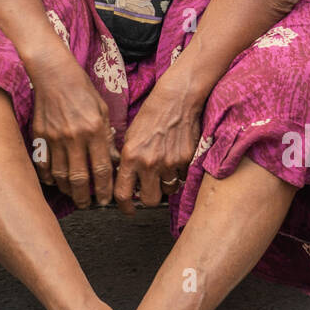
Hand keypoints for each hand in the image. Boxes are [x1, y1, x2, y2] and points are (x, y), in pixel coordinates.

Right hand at [29, 48, 116, 209]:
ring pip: (60, 176)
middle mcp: (75, 136)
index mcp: (94, 130)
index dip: (105, 189)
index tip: (107, 199)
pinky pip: (43, 165)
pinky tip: (55, 181)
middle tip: (88, 204)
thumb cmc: (82, 89)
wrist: (54, 74)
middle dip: (85, 198)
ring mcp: (55, 137)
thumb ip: (107, 137)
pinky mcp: (39, 136)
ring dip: (68, 190)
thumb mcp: (103, 110)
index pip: (102, 169)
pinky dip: (48, 178)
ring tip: (74, 195)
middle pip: (80, 178)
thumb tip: (114, 161)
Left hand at [113, 67, 207, 216]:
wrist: (177, 99)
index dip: (124, 207)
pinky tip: (176, 158)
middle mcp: (149, 163)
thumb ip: (128, 160)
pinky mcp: (187, 160)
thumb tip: (126, 181)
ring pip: (168, 191)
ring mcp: (170, 162)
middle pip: (149, 200)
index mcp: (131, 156)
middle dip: (148, 197)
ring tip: (164, 169)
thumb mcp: (130, 136)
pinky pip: (182, 178)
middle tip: (149, 189)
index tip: (127, 210)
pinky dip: (179, 174)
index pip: (123, 194)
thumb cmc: (152, 114)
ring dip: (165, 185)